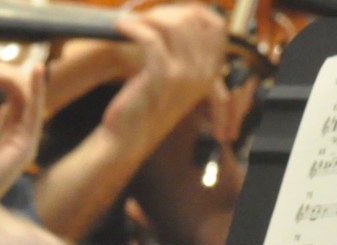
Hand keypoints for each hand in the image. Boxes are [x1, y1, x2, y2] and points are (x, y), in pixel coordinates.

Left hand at [104, 3, 228, 153]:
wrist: (129, 140)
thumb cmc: (145, 106)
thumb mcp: (171, 79)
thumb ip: (181, 53)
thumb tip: (175, 15)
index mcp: (208, 74)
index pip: (216, 26)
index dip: (193, 12)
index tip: (169, 12)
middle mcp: (202, 74)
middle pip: (194, 21)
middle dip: (167, 12)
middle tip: (145, 17)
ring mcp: (184, 76)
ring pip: (173, 27)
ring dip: (149, 18)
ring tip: (131, 22)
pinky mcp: (161, 77)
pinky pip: (150, 39)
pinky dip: (134, 28)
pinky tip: (121, 26)